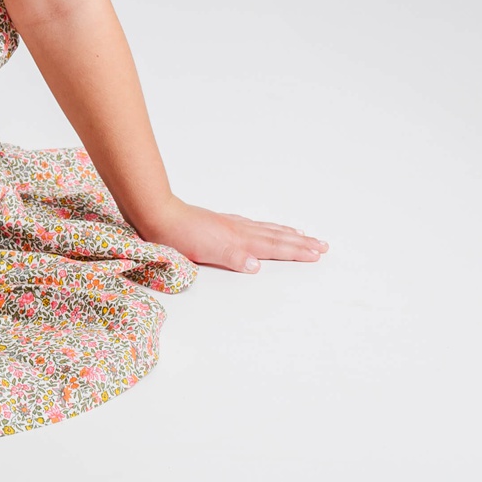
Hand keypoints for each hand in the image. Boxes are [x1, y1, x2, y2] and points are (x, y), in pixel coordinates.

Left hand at [145, 201, 327, 272]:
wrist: (160, 216)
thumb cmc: (180, 236)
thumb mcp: (206, 252)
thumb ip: (232, 258)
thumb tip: (256, 266)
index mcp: (239, 240)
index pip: (274, 247)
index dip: (296, 252)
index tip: (317, 254)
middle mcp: (239, 231)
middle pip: (277, 237)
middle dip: (300, 243)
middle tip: (322, 245)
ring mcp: (231, 225)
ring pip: (266, 230)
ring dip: (287, 234)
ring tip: (303, 235)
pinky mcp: (221, 223)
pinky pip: (254, 226)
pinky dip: (267, 228)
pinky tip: (266, 229)